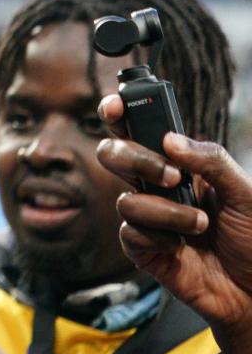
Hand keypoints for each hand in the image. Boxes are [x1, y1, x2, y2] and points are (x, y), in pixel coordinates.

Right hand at [97, 108, 251, 353]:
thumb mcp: (245, 194)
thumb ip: (212, 161)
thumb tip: (170, 139)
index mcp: (180, 164)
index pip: (140, 129)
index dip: (120, 112)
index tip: (117, 106)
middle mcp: (157, 186)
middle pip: (114, 154)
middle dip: (137, 160)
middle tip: (173, 176)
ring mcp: (147, 217)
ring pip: (126, 199)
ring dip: (168, 212)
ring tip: (201, 225)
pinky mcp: (141, 248)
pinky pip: (130, 232)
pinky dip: (158, 237)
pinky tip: (181, 247)